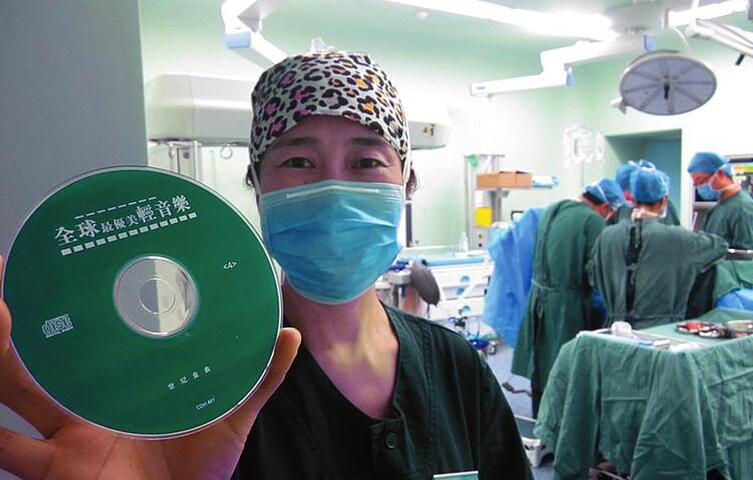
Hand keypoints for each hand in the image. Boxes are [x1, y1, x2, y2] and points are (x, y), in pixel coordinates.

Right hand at [0, 255, 299, 479]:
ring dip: (0, 359)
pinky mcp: (57, 472)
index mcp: (122, 391)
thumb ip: (260, 378)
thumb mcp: (233, 419)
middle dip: (15, 325)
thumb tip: (290, 334)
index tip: (62, 272)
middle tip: (5, 281)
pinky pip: (13, 453)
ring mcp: (65, 439)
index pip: (91, 343)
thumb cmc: (201, 472)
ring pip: (17, 392)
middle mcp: (85, 409)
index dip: (73, 311)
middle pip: (40, 361)